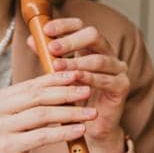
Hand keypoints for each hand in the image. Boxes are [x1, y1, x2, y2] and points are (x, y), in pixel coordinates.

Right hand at [0, 70, 96, 152]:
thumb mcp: (5, 126)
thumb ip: (23, 111)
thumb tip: (57, 97)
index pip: (30, 85)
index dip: (55, 79)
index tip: (76, 74)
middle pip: (37, 95)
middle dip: (66, 91)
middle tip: (88, 89)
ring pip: (42, 114)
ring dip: (70, 112)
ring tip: (91, 112)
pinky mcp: (6, 147)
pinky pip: (42, 136)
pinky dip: (63, 132)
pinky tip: (79, 131)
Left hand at [29, 18, 128, 152]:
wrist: (88, 127)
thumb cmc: (73, 99)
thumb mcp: (58, 76)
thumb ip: (48, 58)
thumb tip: (31, 40)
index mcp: (92, 47)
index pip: (81, 26)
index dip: (65, 25)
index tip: (46, 30)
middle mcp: (107, 54)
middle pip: (94, 35)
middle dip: (71, 40)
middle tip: (52, 48)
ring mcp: (117, 69)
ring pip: (99, 59)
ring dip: (77, 62)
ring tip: (58, 66)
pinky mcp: (122, 86)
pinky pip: (107, 79)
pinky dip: (90, 79)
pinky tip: (75, 80)